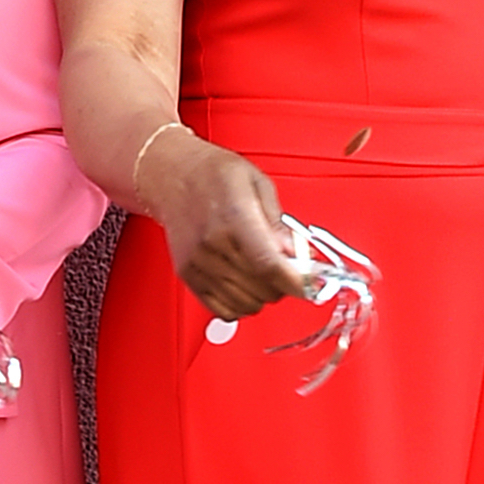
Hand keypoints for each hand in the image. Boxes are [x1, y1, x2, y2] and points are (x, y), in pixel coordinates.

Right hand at [148, 133, 311, 319]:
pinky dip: (241, 304)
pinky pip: (224, 310)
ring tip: (264, 273)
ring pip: (247, 304)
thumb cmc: (212, 173)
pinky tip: (246, 285)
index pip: (269, 265)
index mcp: (234, 218)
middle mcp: (213, 245)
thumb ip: (279, 222)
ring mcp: (199, 264)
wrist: (172, 175)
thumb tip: (297, 254)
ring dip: (263, 295)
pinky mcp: (189, 276)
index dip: (296, 282)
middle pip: (263, 289)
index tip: (312, 284)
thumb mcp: (257, 183)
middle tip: (288, 268)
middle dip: (284, 284)